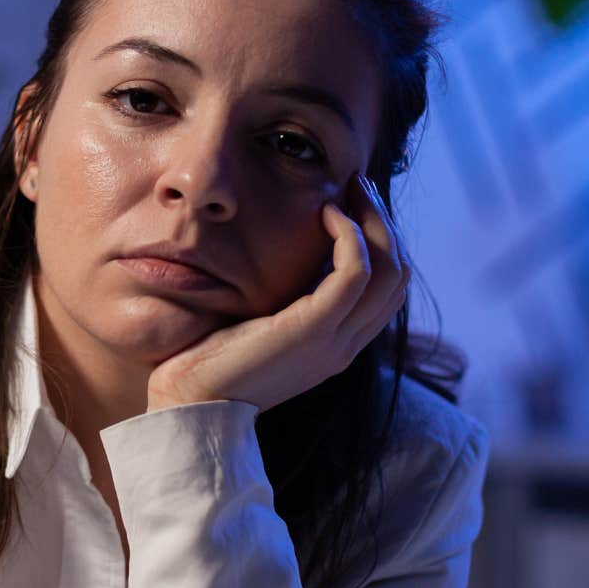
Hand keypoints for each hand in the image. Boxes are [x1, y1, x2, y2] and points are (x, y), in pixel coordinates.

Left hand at [145, 172, 409, 412]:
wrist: (190, 405)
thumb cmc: (208, 364)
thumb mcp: (258, 326)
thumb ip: (282, 300)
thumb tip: (283, 258)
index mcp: (337, 345)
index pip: (387, 288)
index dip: (380, 239)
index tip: (352, 200)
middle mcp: (346, 345)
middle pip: (398, 274)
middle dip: (383, 222)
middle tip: (358, 183)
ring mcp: (336, 340)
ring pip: (389, 269)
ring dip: (373, 219)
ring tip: (349, 187)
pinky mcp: (314, 329)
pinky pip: (355, 271)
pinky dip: (349, 234)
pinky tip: (325, 212)